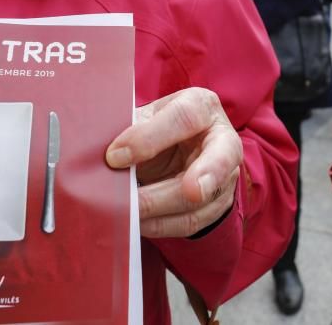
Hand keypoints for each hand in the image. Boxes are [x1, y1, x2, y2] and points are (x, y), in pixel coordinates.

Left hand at [105, 88, 242, 238]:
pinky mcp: (217, 204)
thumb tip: (105, 154)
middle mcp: (223, 139)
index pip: (184, 117)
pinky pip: (190, 222)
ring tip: (127, 213)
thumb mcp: (145, 118)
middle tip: (162, 196)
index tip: (114, 156)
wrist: (177, 149)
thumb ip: (131, 131)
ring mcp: (227, 174)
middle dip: (195, 179)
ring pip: (200, 199)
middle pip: (218, 159)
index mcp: (203, 106)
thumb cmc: (158, 129)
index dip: (149, 138)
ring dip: (160, 210)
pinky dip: (160, 225)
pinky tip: (137, 224)